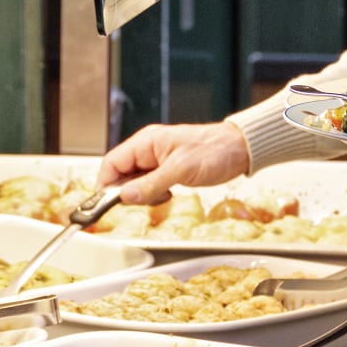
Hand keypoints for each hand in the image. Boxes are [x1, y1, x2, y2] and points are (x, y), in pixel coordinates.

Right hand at [97, 121, 251, 204]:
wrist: (240, 149)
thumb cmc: (214, 150)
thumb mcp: (180, 169)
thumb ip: (151, 184)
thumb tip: (125, 197)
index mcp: (145, 143)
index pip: (112, 163)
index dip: (106, 184)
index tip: (109, 203)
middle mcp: (147, 150)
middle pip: (121, 175)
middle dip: (129, 192)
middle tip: (147, 199)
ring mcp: (157, 161)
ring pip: (135, 183)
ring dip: (144, 195)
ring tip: (164, 194)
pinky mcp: (167, 170)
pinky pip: (150, 185)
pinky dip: (155, 195)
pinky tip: (169, 194)